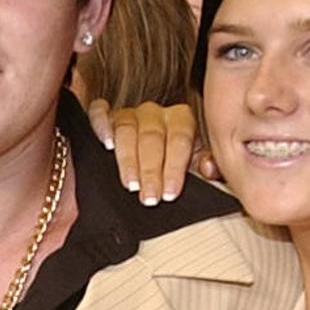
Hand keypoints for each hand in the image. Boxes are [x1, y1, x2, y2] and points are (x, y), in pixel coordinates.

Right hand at [87, 99, 211, 205]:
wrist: (158, 155)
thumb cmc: (176, 163)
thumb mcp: (195, 165)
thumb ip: (207, 166)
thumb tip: (209, 168)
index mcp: (181, 118)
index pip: (179, 140)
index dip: (174, 168)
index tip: (170, 193)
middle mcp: (155, 112)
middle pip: (152, 137)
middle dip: (151, 171)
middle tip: (149, 197)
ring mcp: (129, 112)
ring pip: (127, 129)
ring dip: (128, 159)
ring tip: (130, 185)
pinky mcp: (106, 115)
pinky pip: (100, 112)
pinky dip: (101, 125)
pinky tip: (106, 144)